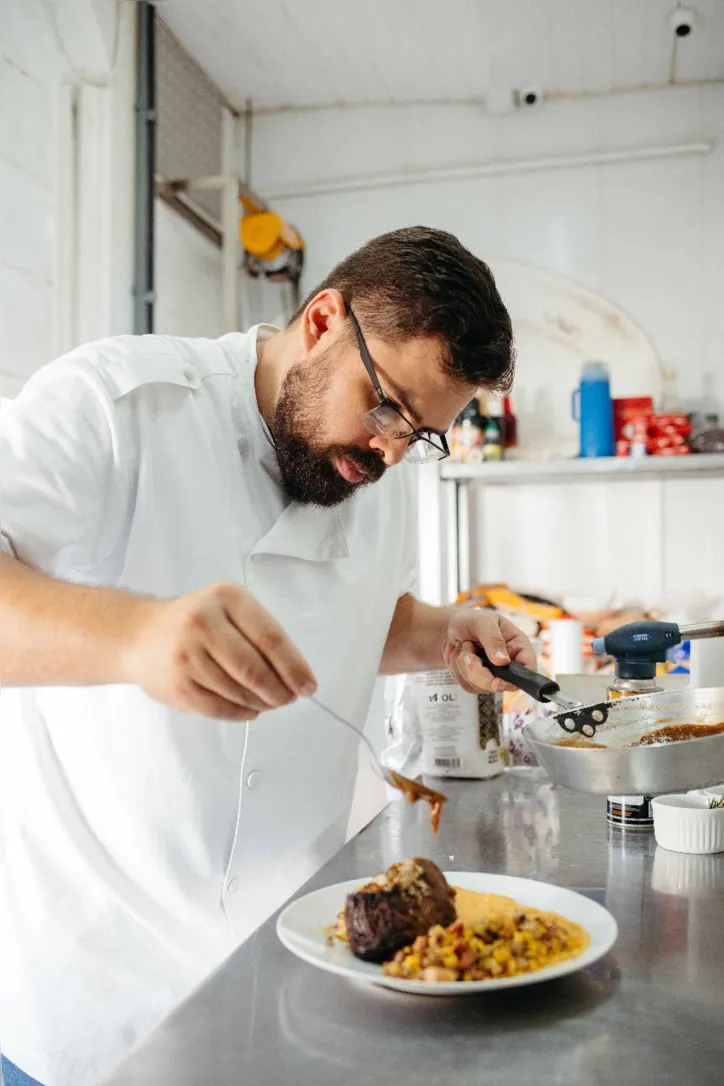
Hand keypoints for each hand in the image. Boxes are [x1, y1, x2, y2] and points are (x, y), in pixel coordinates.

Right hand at [122, 582, 316, 720]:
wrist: (139, 636)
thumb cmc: (196, 622)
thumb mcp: (229, 610)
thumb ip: (260, 635)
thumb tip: (296, 677)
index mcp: (226, 598)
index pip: (270, 637)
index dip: (294, 666)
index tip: (308, 685)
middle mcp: (203, 622)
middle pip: (255, 669)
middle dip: (280, 691)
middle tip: (289, 698)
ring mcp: (187, 656)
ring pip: (239, 692)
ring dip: (262, 703)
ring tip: (268, 701)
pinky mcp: (177, 686)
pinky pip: (220, 709)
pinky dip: (242, 713)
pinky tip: (250, 708)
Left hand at [443, 608, 535, 693]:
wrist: (451, 627)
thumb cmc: (472, 620)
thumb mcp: (483, 622)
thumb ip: (493, 640)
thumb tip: (503, 661)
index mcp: (518, 647)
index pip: (528, 669)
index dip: (516, 680)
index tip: (497, 681)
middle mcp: (509, 664)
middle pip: (502, 684)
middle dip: (480, 673)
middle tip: (469, 655)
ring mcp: (493, 675)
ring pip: (481, 686)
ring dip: (465, 668)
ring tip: (465, 647)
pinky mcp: (478, 681)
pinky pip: (468, 686)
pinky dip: (458, 671)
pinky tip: (460, 656)